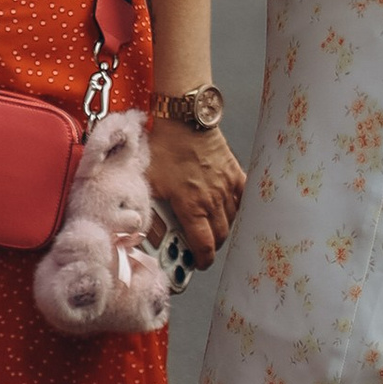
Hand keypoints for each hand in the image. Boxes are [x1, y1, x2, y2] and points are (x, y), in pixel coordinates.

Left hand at [145, 113, 245, 266]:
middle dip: (211, 246)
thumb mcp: (147, 183)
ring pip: (233, 221)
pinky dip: (239, 209)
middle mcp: (213, 200)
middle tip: (200, 247)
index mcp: (191, 206)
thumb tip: (138, 234)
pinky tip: (230, 210)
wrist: (184, 119)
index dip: (202, 261)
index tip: (198, 265)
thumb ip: (146, 212)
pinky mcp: (235, 174)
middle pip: (220, 237)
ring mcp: (227, 187)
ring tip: (210, 228)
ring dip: (222, 229)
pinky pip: (244, 200)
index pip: (204, 246)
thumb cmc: (165, 147)